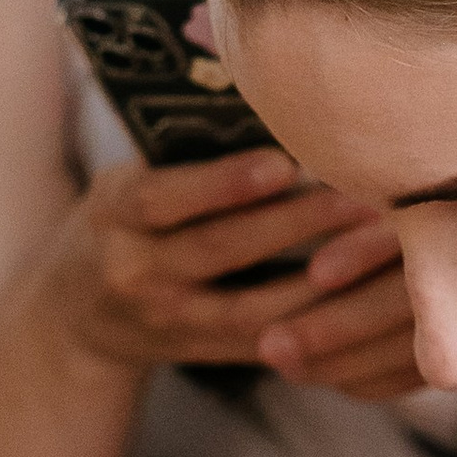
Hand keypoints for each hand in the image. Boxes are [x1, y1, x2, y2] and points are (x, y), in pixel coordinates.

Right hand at [45, 148, 420, 398]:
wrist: (79, 311)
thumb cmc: (127, 217)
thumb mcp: (133, 178)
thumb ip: (189, 156)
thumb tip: (281, 102)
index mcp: (113, 213)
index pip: (163, 197)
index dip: (223, 184)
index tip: (283, 162)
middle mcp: (133, 272)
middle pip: (218, 251)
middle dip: (294, 224)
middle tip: (362, 194)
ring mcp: (168, 322)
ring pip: (252, 308)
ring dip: (321, 279)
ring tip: (377, 245)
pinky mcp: (203, 354)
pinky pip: (268, 343)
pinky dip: (318, 322)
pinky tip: (367, 296)